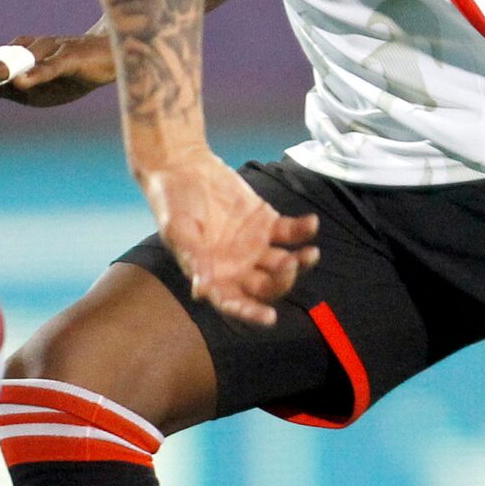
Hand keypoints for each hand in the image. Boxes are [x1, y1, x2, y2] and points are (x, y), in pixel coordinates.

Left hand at [0, 34, 115, 108]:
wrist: (111, 57)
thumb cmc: (67, 76)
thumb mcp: (33, 92)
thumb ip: (4, 91)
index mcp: (18, 58)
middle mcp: (30, 50)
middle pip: (0, 57)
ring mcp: (50, 51)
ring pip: (22, 60)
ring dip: (0, 67)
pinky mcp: (72, 57)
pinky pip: (51, 66)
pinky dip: (36, 74)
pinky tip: (22, 82)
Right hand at [139, 152, 319, 325]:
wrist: (183, 167)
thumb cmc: (172, 203)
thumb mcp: (177, 231)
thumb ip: (192, 259)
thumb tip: (202, 291)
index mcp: (214, 277)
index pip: (235, 303)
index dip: (251, 313)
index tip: (269, 318)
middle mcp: (238, 268)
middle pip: (267, 286)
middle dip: (282, 281)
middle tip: (289, 264)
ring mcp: (256, 247)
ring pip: (284, 263)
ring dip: (299, 262)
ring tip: (311, 253)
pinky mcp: (267, 223)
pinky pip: (290, 232)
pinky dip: (302, 230)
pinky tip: (311, 224)